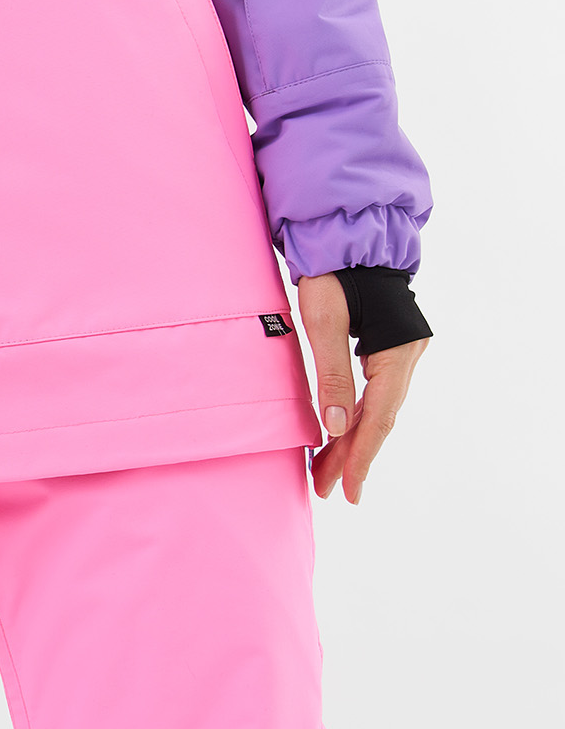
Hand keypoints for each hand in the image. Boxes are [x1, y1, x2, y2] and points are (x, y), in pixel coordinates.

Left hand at [296, 272, 427, 504]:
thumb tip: (333, 430)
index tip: (349, 490)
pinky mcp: (386, 352)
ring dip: (350, 441)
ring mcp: (399, 356)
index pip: (379, 417)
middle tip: (326, 490)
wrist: (349, 238)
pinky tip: (335, 439)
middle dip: (352, 456)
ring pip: (374, 410)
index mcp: (397, 353)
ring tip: (323, 474)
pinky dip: (352, 418)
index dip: (363, 456)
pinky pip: (371, 395)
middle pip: (378, 419)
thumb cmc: (334, 274)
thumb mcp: (324, 321)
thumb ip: (331, 375)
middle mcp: (407, 358)